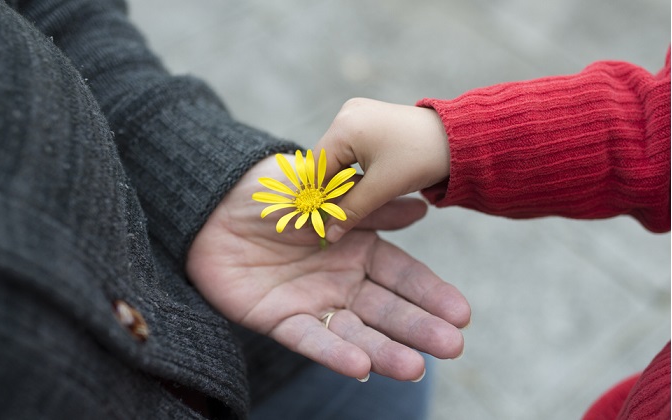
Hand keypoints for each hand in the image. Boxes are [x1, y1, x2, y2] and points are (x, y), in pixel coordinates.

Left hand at [186, 155, 469, 380]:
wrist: (215, 205)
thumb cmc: (274, 193)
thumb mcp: (326, 193)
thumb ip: (371, 207)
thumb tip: (422, 209)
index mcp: (358, 250)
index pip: (403, 276)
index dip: (431, 294)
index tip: (462, 314)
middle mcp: (342, 282)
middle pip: (386, 310)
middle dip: (419, 328)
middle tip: (452, 348)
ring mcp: (313, 303)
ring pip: (355, 332)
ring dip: (385, 350)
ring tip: (416, 368)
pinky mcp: (280, 320)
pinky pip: (309, 338)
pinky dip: (333, 353)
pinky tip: (361, 367)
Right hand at [315, 98, 449, 241]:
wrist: (459, 138)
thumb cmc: (420, 159)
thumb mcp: (382, 189)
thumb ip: (351, 211)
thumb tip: (328, 235)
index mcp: (345, 127)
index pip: (316, 167)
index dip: (316, 196)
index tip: (317, 221)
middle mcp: (346, 114)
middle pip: (325, 160)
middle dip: (328, 188)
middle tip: (330, 216)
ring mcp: (356, 113)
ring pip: (337, 156)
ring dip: (340, 179)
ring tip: (345, 203)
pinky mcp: (367, 118)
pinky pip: (349, 148)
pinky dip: (351, 167)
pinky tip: (359, 184)